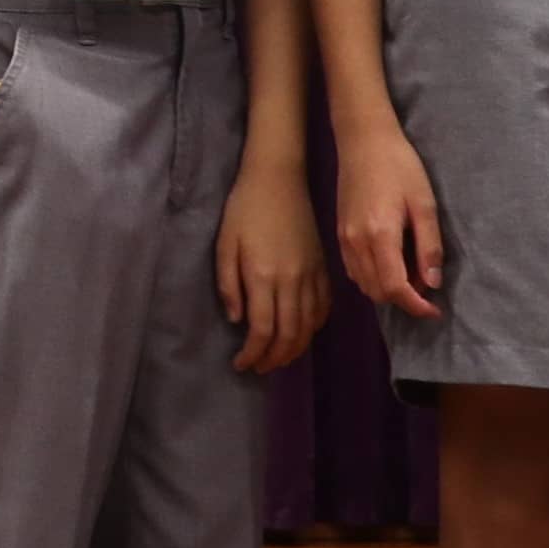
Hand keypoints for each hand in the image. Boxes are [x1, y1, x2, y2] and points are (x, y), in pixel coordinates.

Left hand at [214, 148, 330, 373]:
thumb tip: (237, 320)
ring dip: (295, 349)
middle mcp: (292, 281)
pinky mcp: (323, 267)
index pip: (263, 330)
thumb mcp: (224, 245)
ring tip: (278, 358)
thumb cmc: (243, 209)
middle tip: (259, 368)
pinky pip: (324, 307)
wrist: (278, 179)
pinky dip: (315, 327)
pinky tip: (303, 333)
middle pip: (289, 335)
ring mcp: (312, 275)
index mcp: (263, 277)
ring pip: (309, 326)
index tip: (241, 364)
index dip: (253, 354)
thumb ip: (229, 285)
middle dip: (274, 359)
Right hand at [333, 117, 444, 318]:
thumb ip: (429, 245)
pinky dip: (372, 278)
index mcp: (380, 235)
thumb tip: (432, 283)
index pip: (395, 287)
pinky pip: (353, 270)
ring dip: (387, 290)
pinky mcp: (339, 233)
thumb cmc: (400, 166)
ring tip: (410, 275)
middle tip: (426, 286)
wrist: (363, 140)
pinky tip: (389, 264)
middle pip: (377, 292)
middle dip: (403, 299)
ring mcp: (344, 239)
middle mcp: (356, 242)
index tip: (435, 310)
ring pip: (363, 284)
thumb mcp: (424, 203)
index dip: (416, 306)